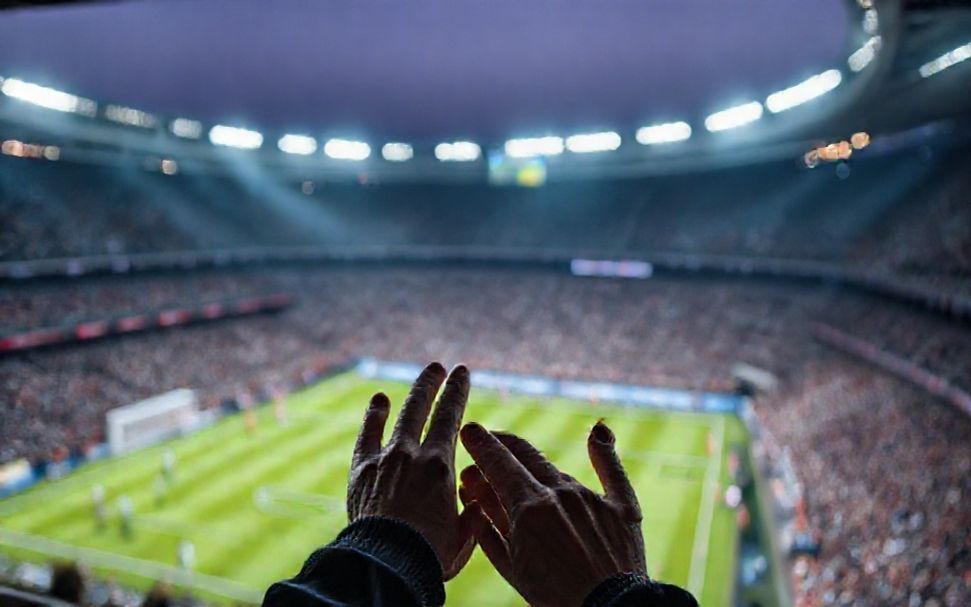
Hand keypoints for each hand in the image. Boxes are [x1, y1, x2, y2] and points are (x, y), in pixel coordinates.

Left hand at [347, 362, 479, 579]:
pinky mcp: (362, 471)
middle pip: (424, 406)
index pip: (452, 416)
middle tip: (440, 367)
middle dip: (434, 383)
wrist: (386, 564)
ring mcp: (386, 459)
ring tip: (424, 374)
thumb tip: (476, 501)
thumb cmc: (429, 556)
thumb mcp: (463, 537)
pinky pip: (368, 436)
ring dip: (413, 392)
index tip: (462, 373)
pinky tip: (379, 400)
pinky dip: (373, 416)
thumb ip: (472, 514)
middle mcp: (413, 453)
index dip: (457, 391)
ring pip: (400, 414)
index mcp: (442, 465)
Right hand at [459, 421, 644, 606]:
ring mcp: (591, 498)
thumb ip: (489, 525)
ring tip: (519, 466)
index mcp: (529, 508)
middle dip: (502, 444)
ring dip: (533, 464)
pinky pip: (612, 471)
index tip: (468, 430)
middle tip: (489, 439)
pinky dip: (604, 449)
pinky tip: (599, 432)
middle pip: (524, 454)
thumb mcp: (512, 567)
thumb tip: (473, 490)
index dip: (480, 444)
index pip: (497, 462)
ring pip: (555, 470)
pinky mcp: (621, 507)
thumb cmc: (556, 599)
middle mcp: (560, 494)